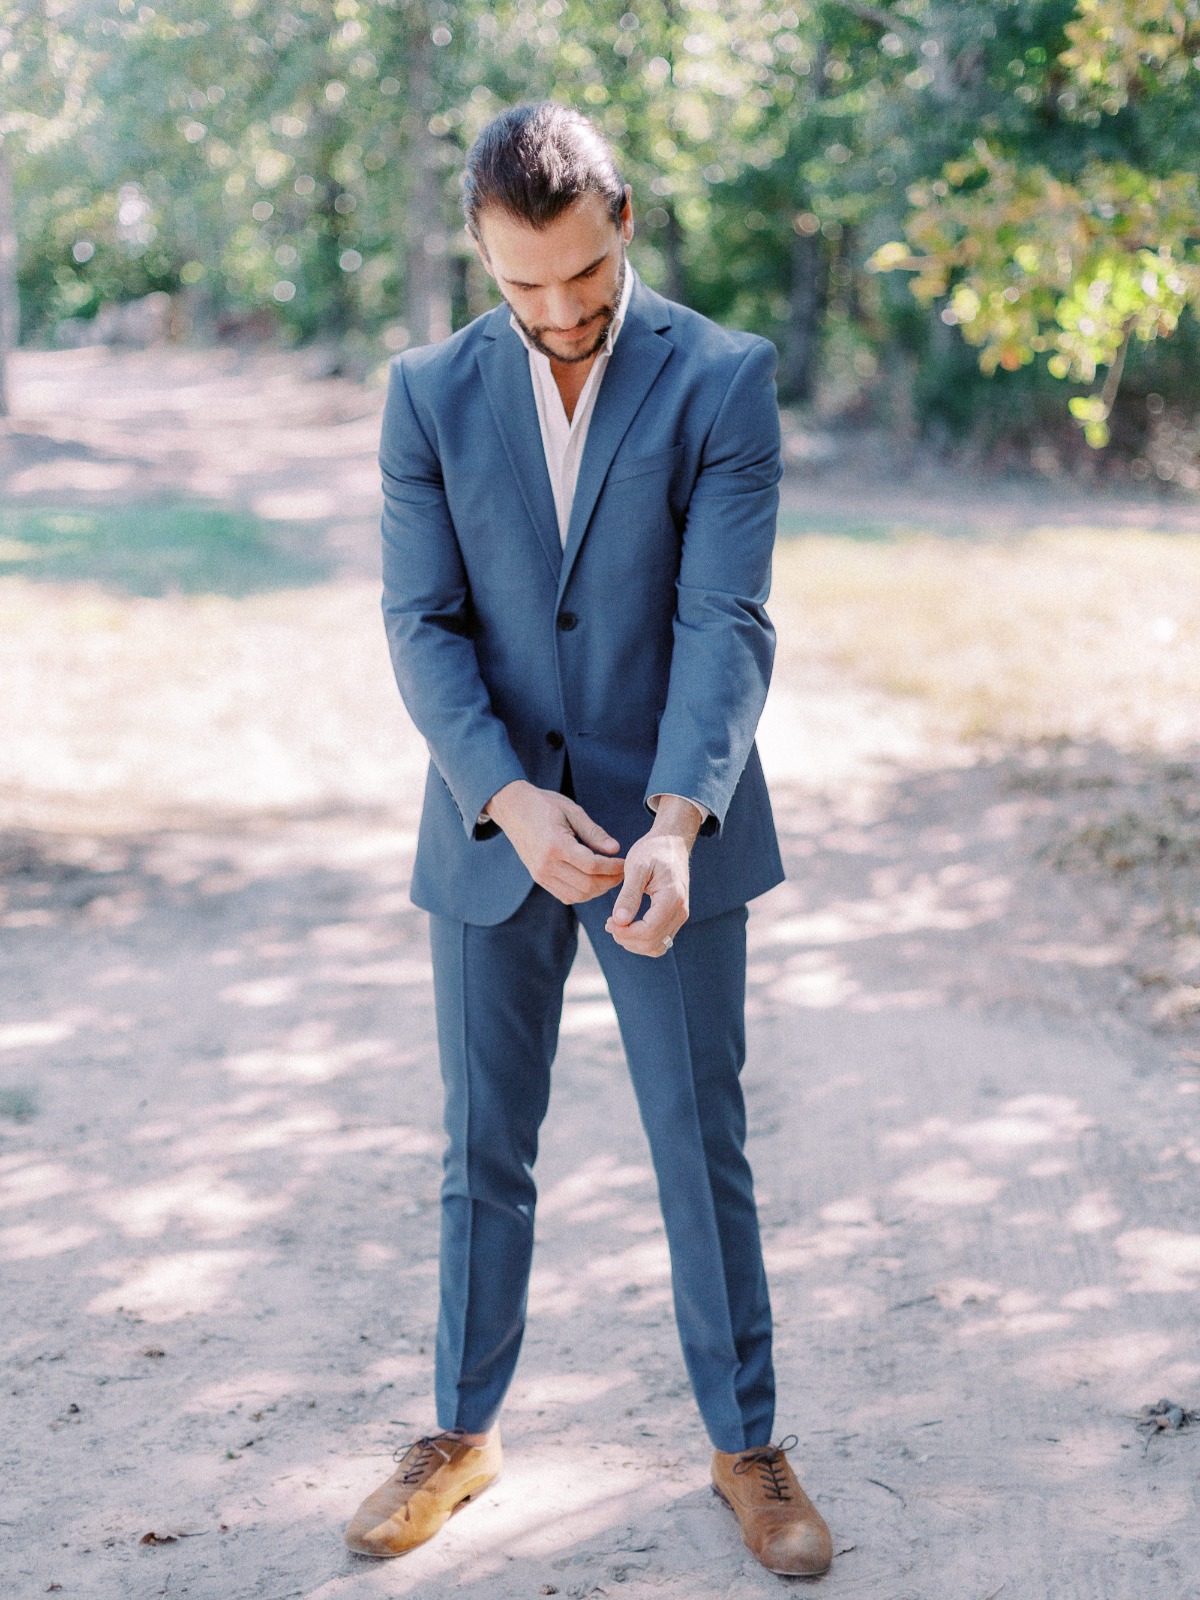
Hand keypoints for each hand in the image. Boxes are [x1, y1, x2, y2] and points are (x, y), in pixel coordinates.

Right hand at [485, 779, 624, 904]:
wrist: (513, 809)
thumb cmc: (544, 805)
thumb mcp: (572, 811)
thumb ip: (594, 833)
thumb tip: (615, 849)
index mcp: (556, 845)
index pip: (592, 865)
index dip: (613, 868)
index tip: (625, 863)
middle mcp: (546, 864)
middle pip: (587, 885)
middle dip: (609, 882)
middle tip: (622, 873)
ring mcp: (541, 874)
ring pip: (577, 895)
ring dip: (597, 890)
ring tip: (610, 878)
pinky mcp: (539, 878)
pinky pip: (565, 895)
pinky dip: (583, 893)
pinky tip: (593, 881)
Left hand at [604, 796, 700, 956]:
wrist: (671, 842)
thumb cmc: (652, 850)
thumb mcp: (636, 867)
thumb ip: (629, 895)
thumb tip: (619, 922)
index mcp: (671, 898)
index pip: (648, 931)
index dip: (625, 933)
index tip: (608, 922)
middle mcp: (680, 911)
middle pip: (652, 943)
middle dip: (627, 939)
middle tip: (608, 923)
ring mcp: (680, 916)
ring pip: (657, 947)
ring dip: (634, 943)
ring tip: (616, 925)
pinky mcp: (675, 917)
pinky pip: (659, 940)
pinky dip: (642, 939)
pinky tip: (627, 925)